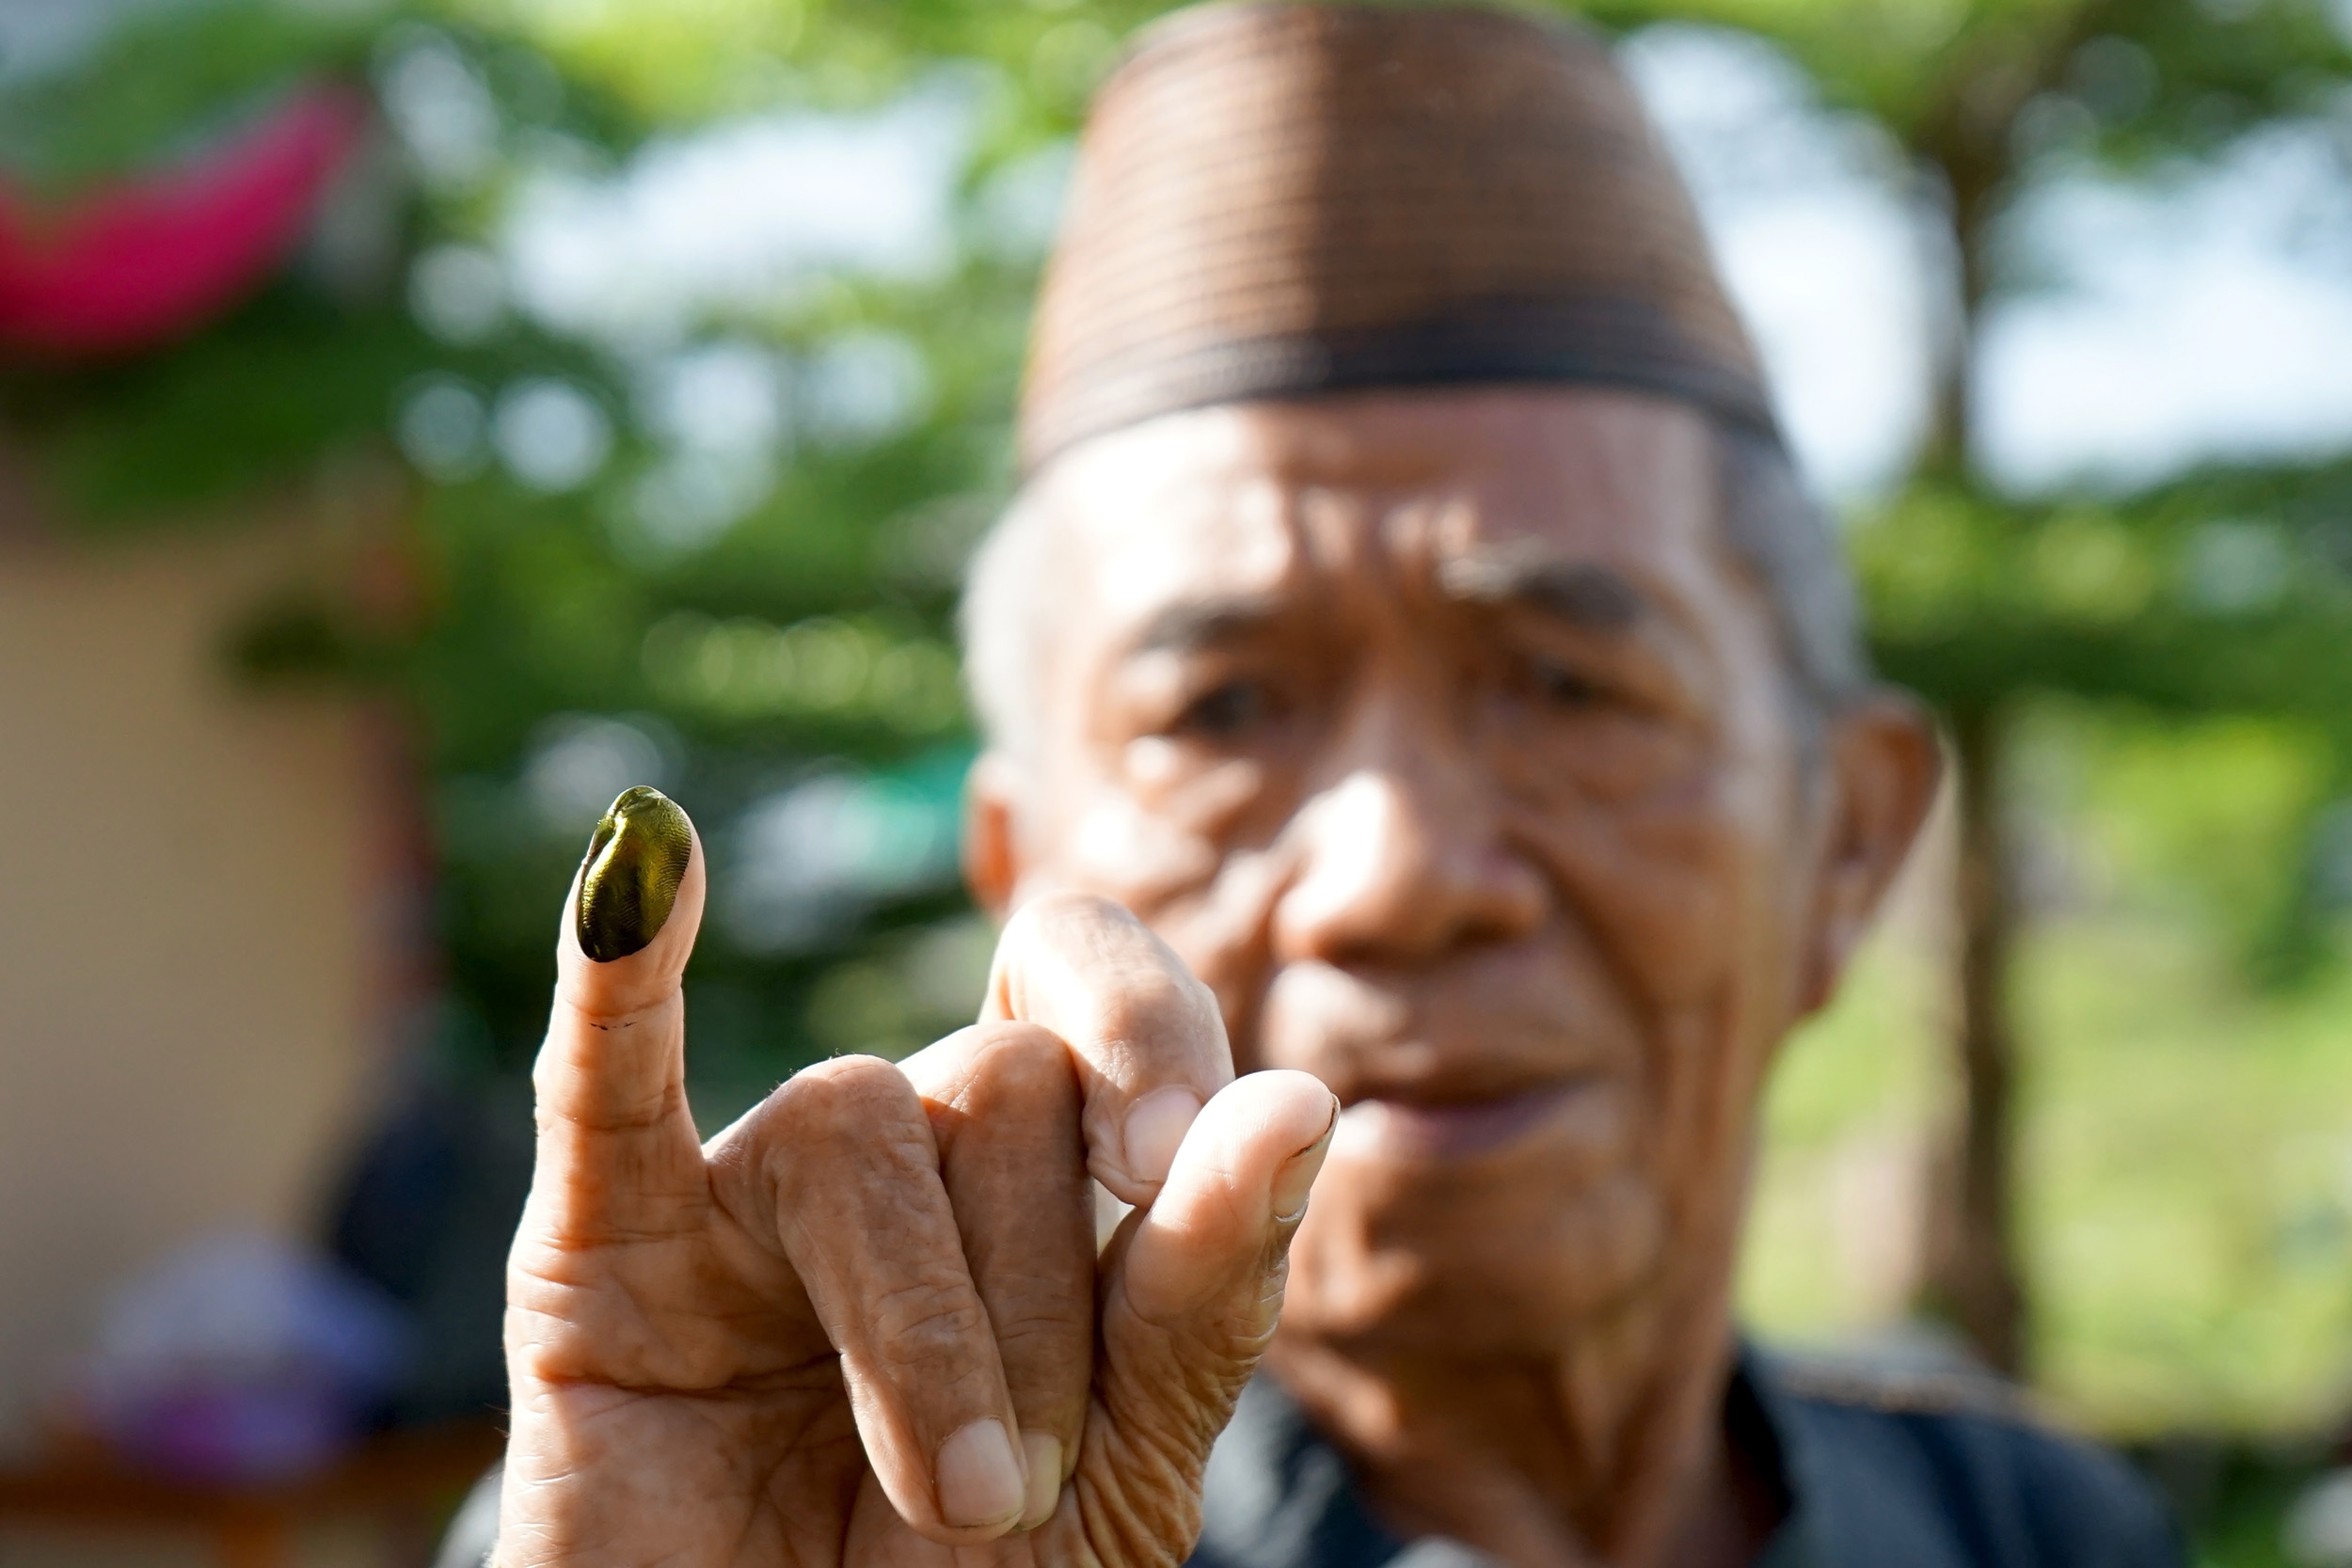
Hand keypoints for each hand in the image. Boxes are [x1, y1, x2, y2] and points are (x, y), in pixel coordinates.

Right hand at [497, 788, 1337, 1567]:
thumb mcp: (1137, 1454)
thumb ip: (1205, 1288)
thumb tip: (1299, 1095)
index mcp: (1039, 1164)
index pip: (1087, 976)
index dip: (1142, 1029)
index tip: (1164, 1163)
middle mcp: (901, 1146)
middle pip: (996, 1075)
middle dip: (1041, 1291)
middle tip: (1028, 1478)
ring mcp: (747, 1190)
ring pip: (853, 1120)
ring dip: (924, 1331)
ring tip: (951, 1493)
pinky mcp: (600, 1255)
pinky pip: (606, 1084)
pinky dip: (619, 974)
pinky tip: (644, 861)